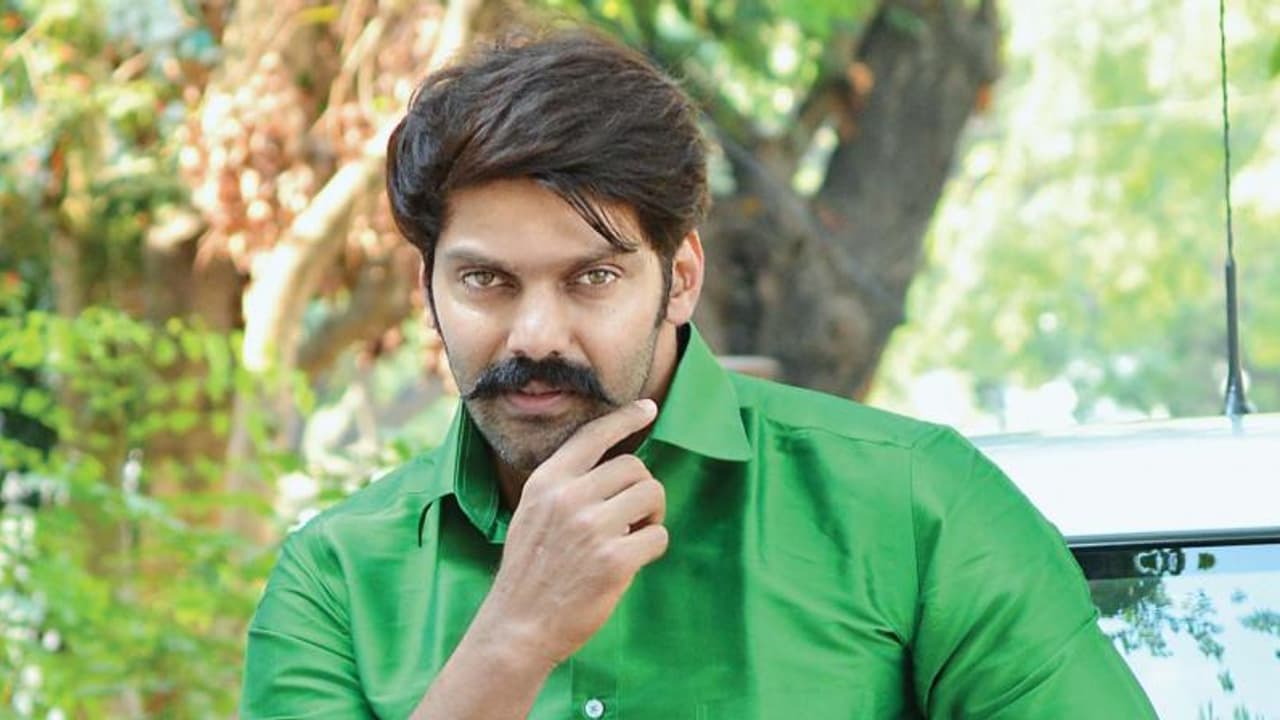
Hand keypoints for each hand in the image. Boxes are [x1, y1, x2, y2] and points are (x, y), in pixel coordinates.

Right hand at [476, 399, 667, 667]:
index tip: (648, 409)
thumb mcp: (533, 512)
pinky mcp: (614, 560)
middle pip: (634, 466)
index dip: (625, 418)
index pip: (594, 434)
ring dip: (652, 514)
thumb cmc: (530, 569)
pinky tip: (634, 559)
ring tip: (634, 535)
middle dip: (642, 488)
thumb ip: (566, 485)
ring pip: (651, 494)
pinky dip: (654, 546)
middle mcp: (569, 497)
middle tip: (634, 515)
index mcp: (547, 481)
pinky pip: (659, 535)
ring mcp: (592, 528)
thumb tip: (617, 466)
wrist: (518, 625)